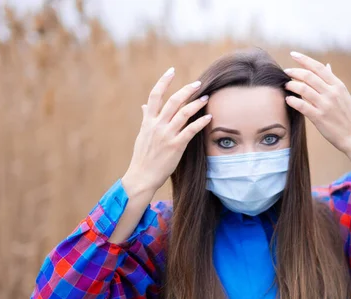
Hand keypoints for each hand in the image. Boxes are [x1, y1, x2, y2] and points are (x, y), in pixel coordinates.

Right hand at [122, 68, 211, 195]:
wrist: (142, 176)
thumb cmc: (143, 156)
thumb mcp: (142, 135)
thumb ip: (145, 118)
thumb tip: (144, 106)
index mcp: (148, 121)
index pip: (154, 96)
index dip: (163, 81)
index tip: (172, 70)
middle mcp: (157, 125)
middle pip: (172, 101)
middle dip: (186, 90)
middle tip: (198, 83)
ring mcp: (166, 135)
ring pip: (183, 113)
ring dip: (196, 104)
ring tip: (206, 98)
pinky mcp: (175, 146)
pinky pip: (190, 130)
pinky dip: (200, 122)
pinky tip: (209, 117)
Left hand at [284, 51, 350, 154]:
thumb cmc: (348, 116)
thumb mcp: (343, 95)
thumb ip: (332, 80)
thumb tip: (326, 65)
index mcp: (338, 86)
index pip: (318, 67)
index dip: (304, 59)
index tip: (293, 54)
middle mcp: (332, 93)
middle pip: (309, 76)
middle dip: (294, 72)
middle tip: (286, 72)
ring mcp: (326, 105)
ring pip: (303, 89)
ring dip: (291, 85)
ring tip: (286, 85)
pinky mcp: (319, 118)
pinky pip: (302, 105)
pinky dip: (293, 100)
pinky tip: (288, 99)